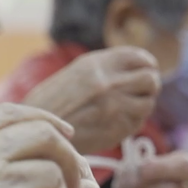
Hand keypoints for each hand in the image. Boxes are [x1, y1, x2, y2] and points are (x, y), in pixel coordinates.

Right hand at [21, 47, 159, 155]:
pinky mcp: (115, 130)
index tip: (147, 70)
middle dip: (150, 85)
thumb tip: (139, 67)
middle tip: (143, 91)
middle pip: (151, 79)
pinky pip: (137, 123)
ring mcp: (114, 108)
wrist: (36, 129)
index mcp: (96, 64)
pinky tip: (116, 122)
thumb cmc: (52, 102)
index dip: (147, 64)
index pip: (140, 58)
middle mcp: (108, 83)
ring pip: (148, 103)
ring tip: (127, 107)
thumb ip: (105, 68)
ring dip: (142, 105)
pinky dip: (132, 122)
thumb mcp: (76, 73)